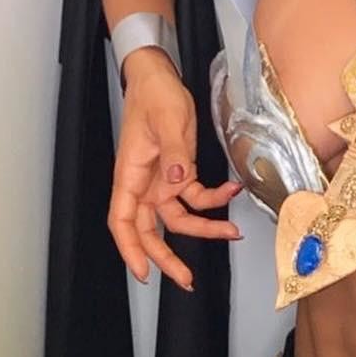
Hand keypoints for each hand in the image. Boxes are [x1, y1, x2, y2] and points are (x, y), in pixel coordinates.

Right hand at [108, 49, 243, 289]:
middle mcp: (143, 184)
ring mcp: (161, 180)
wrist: (160, 77)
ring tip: (230, 233)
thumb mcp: (167, 119)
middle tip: (186, 279)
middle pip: (150, 229)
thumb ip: (174, 152)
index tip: (143, 272)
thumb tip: (179, 181)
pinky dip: (214, 197)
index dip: (130, 249)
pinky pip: (195, 194)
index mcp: (130, 175)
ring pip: (178, 217)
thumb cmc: (154, 95)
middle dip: (167, 256)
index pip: (123, 221)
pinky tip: (232, 191)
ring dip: (203, 227)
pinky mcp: (179, 171)